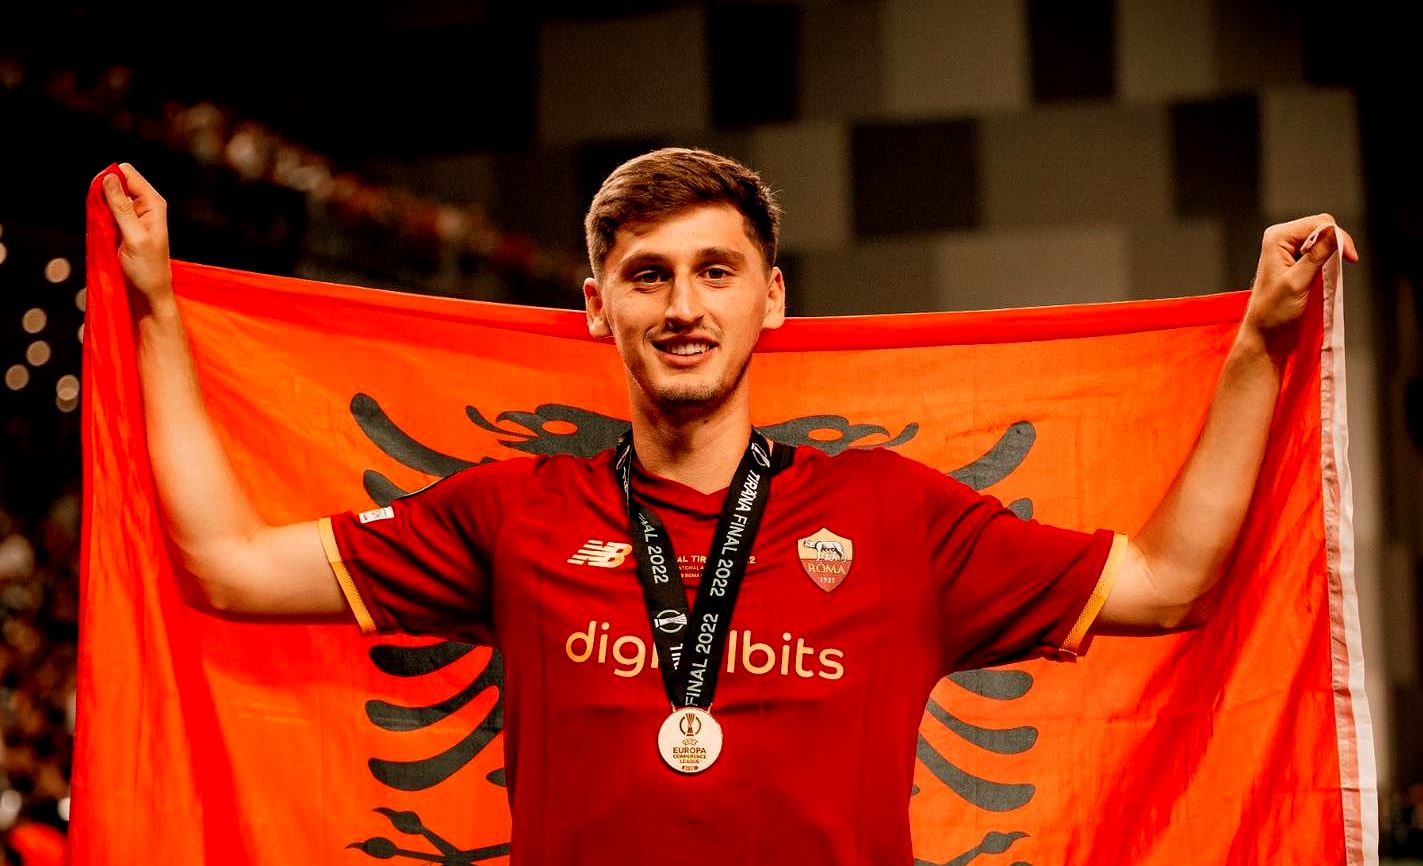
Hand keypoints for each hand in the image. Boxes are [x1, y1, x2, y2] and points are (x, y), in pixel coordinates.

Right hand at [101, 163, 173, 309]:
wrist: (149, 292)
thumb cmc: (147, 269)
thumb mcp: (134, 236)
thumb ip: (121, 207)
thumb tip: (109, 177)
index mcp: (153, 203)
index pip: (127, 173)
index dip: (110, 180)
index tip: (102, 199)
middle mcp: (145, 205)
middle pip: (116, 182)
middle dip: (104, 195)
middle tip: (107, 220)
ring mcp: (134, 215)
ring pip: (109, 198)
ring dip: (101, 209)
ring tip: (109, 231)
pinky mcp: (124, 226)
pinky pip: (106, 212)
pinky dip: (101, 219)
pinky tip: (105, 234)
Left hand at [1243, 214, 1358, 342]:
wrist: (1266, 330)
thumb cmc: (1274, 310)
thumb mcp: (1298, 281)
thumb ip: (1317, 256)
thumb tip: (1336, 233)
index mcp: (1277, 237)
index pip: (1318, 223)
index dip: (1339, 237)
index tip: (1351, 258)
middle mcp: (1281, 237)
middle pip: (1322, 226)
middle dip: (1337, 242)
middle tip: (1346, 262)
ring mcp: (1287, 246)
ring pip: (1322, 236)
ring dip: (1333, 250)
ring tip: (1332, 270)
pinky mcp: (1294, 257)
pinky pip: (1319, 248)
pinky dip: (1328, 256)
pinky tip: (1327, 270)